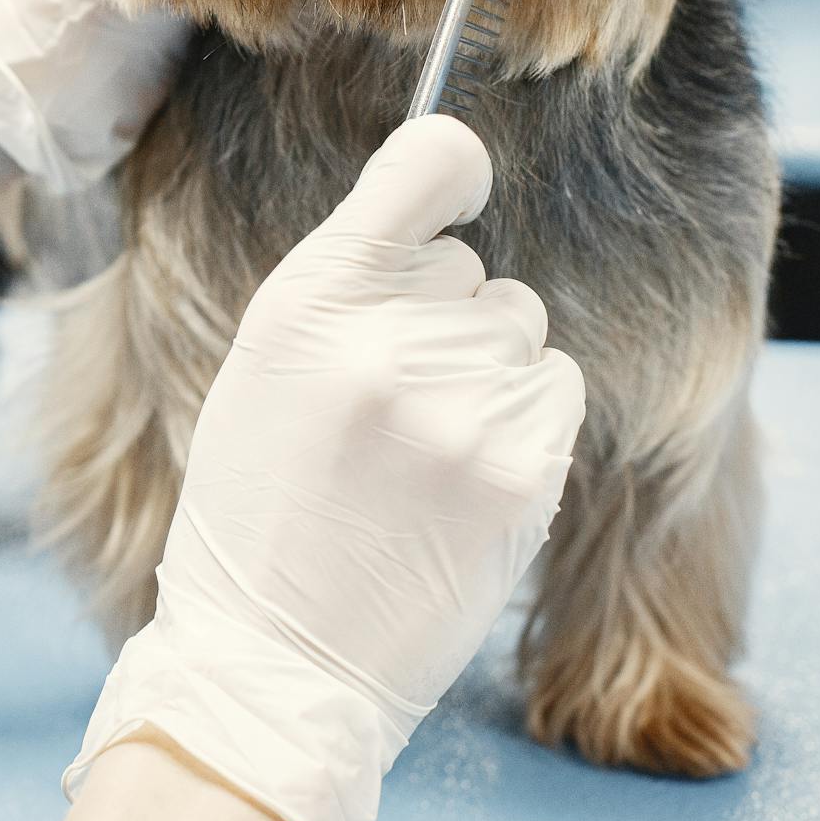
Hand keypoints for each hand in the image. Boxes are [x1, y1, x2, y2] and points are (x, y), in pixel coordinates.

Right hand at [64, 117, 585, 820]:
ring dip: (486, 377)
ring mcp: (465, 407)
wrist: (276, 659)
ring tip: (420, 454)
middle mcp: (390, 340)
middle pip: (473, 270)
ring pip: (520, 331)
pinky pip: (557, 390)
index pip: (428, 161)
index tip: (457, 194)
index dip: (454, 167)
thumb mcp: (266, 366)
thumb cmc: (263, 507)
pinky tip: (463, 482)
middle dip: (443, 320)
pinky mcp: (526, 470)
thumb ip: (346, 284)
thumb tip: (441, 212)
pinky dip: (522, 427)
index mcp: (308, 301)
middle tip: (383, 407)